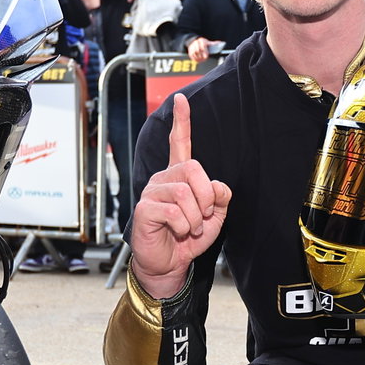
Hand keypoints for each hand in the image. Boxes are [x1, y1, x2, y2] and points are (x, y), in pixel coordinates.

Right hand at [129, 94, 231, 298]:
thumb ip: (219, 198)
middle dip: (206, 196)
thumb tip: (217, 186)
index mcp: (179, 177)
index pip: (179, 144)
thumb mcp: (213, 218)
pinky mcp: (145, 209)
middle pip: (193, 169)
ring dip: (195, 217)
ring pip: (185, 193)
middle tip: (203, 216)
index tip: (182, 99)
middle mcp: (163, 179)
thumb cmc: (187, 239)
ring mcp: (152, 192)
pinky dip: (183, 226)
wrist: (169, 265)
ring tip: (189, 229)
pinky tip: (177, 232)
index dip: (182, 122)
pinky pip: (174, 211)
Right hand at [185, 36, 211, 62]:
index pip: (202, 47)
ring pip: (194, 53)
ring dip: (198, 58)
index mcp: (201, 40)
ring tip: (201, 61)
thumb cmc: (203, 43)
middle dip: (201, 56)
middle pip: (198, 50)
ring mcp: (192, 46)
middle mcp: (196, 42)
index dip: (204, 53)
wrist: (194, 41)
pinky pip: (191, 55)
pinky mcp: (190, 50)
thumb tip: (220, 42)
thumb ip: (213, 43)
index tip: (206, 57)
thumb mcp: (208, 42)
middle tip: (204, 60)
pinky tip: (198, 60)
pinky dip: (194, 58)